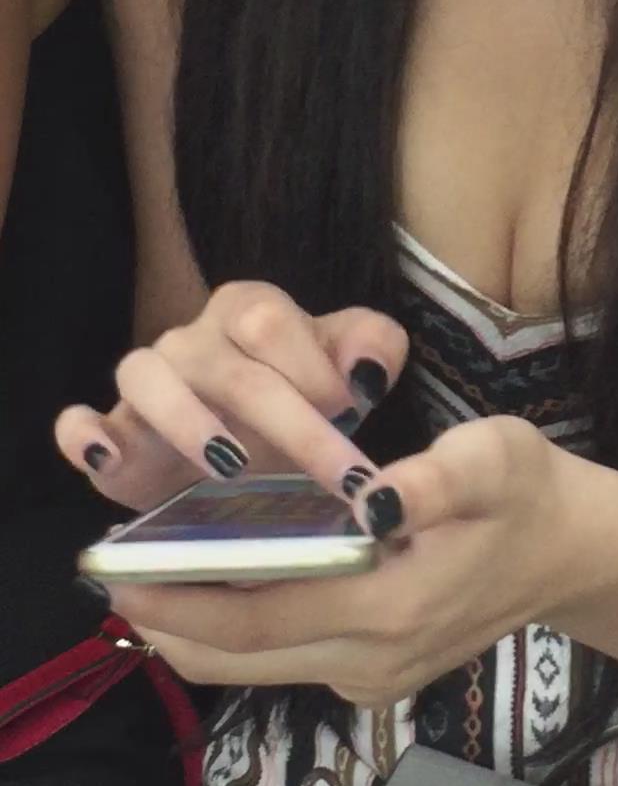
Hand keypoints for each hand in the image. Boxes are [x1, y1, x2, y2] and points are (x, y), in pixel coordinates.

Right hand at [55, 281, 409, 512]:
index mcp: (250, 311)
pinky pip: (77, 423)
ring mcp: (145, 382)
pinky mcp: (112, 433)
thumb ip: (372, 348)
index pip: (271, 321)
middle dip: (287, 421)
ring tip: (230, 467)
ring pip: (145, 376)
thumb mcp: (347, 373)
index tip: (351, 412)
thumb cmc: (300, 404)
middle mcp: (193, 339)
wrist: (250, 459)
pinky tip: (104, 458)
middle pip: (227, 364)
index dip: (311, 366)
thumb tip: (368, 368)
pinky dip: (83, 436)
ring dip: (188, 422)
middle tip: (333, 474)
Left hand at [93, 418, 610, 705]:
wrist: (578, 554)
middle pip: (236, 657)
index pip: (257, 616)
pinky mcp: (373, 675)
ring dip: (194, 626)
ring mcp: (371, 676)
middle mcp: (372, 658)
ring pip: (252, 666)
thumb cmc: (531, 493)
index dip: (179, 596)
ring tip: (146, 573)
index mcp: (391, 606)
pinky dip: (238, 627)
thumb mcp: (497, 460)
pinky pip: (283, 658)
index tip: (117, 566)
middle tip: (108, 570)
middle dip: (166, 617)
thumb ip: (436, 479)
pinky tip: (218, 579)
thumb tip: (374, 497)